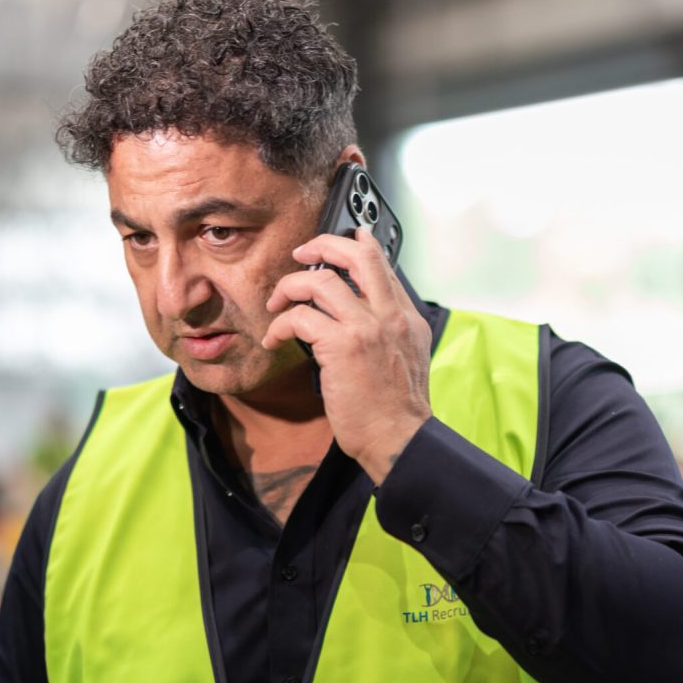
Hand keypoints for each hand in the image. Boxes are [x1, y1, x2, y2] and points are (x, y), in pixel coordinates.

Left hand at [263, 227, 431, 483]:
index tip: (340, 242)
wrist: (399, 440)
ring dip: (290, 287)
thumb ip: (389, 333)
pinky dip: (280, 325)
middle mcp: (391, 315)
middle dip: (323, 246)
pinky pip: (300, 317)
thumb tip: (361, 320)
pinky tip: (275, 339)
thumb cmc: (395, 412)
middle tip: (302, 255)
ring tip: (277, 304)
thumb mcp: (406, 361)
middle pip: (358, 255)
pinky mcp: (342, 346)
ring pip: (321, 281)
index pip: (383, 265)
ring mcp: (367, 328)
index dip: (357, 246)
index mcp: (407, 319)